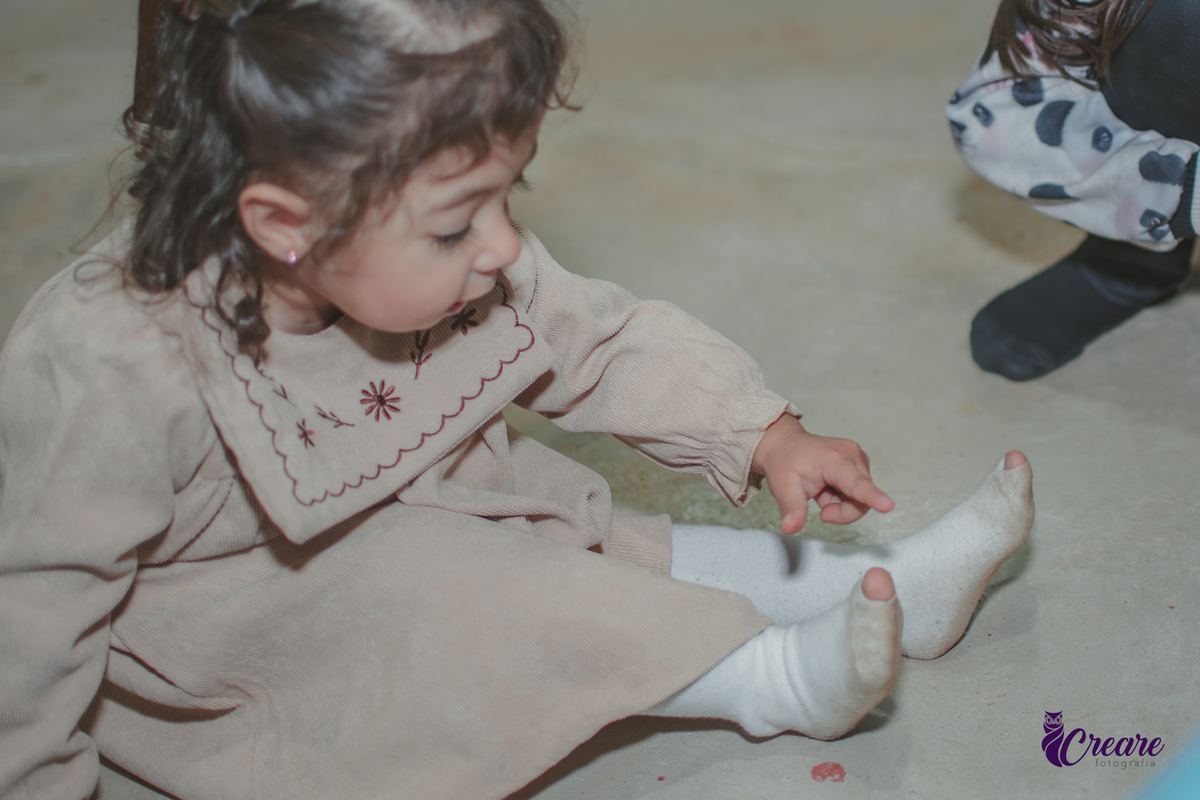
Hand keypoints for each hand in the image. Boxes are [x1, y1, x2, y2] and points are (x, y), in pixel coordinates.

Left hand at [751, 415, 893, 534]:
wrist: (785, 445)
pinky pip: (858, 493)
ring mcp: (858, 459)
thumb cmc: (785, 462)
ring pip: (861, 499)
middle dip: (841, 511)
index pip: (856, 484)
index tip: (888, 506)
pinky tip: (827, 487)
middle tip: (820, 507)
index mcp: (835, 459)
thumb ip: (791, 508)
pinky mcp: (859, 465)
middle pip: (861, 500)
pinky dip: (842, 498)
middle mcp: (853, 455)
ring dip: (840, 504)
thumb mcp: (782, 487)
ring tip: (820, 491)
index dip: (873, 496)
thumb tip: (790, 528)